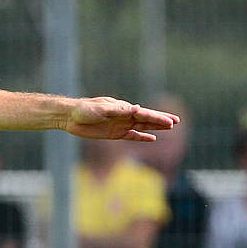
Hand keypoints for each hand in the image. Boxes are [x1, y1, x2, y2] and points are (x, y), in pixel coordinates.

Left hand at [64, 97, 179, 141]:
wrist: (69, 117)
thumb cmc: (84, 110)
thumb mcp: (101, 109)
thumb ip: (118, 110)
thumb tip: (136, 109)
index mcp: (122, 108)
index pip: (144, 114)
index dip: (158, 118)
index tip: (171, 121)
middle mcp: (124, 116)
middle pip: (146, 119)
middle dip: (161, 121)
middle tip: (177, 122)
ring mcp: (120, 125)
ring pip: (142, 127)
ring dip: (155, 128)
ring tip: (169, 128)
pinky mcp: (114, 134)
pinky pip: (131, 136)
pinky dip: (142, 137)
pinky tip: (152, 139)